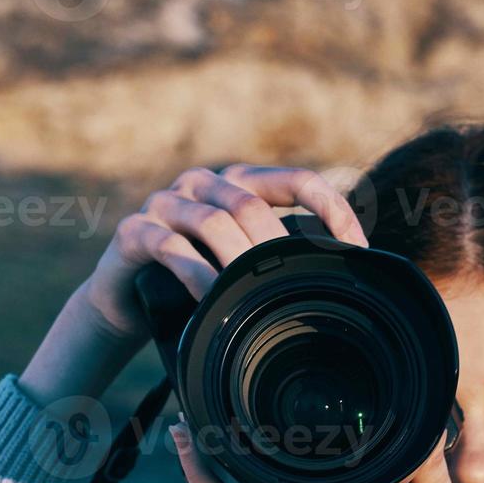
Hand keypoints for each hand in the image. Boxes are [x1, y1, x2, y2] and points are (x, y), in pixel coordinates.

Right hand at [79, 164, 369, 340]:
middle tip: (294, 289)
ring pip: (214, 223)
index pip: (298, 180)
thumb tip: (348, 282)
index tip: (357, 249)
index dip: (331, 209)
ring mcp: (166, 203)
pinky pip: (171, 248)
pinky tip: (212, 300)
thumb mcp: (244, 267)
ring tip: (255, 299)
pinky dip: (198, 276)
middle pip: (252, 205)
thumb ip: (282, 261)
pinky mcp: (134, 232)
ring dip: (239, 264)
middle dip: (276, 249)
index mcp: (240, 183)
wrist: (126, 302)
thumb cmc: (197, 282)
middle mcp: (204, 183)